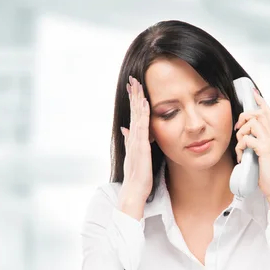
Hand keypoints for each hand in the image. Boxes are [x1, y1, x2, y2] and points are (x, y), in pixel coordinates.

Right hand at [120, 76, 152, 204]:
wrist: (134, 190)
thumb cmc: (137, 175)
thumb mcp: (134, 155)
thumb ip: (130, 141)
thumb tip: (125, 129)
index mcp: (133, 138)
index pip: (133, 115)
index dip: (133, 101)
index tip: (133, 87)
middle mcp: (133, 137)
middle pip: (133, 112)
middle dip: (133, 95)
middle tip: (133, 79)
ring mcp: (136, 141)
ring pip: (136, 116)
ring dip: (137, 100)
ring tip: (137, 85)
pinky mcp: (140, 147)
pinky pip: (142, 127)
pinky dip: (142, 114)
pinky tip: (144, 103)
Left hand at [234, 89, 269, 211]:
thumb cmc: (268, 173)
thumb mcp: (263, 155)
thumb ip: (257, 144)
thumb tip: (245, 137)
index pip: (269, 113)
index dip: (261, 101)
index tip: (253, 93)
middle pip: (259, 113)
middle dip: (244, 116)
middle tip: (237, 127)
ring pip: (253, 123)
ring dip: (241, 133)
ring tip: (240, 146)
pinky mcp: (264, 150)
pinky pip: (247, 139)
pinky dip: (240, 146)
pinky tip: (240, 156)